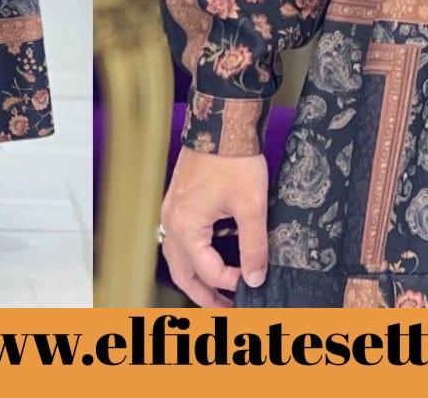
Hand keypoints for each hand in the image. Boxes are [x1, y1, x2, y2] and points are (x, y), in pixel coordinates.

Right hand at [159, 146, 269, 307]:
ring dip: (195, 275)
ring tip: (217, 288)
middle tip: (224, 308)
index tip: (252, 281)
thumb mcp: (252, 206)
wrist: (223, 119)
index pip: (207, 272)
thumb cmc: (235, 159)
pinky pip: (179, 237)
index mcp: (186, 227)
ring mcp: (171, 208)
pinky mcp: (178, 198)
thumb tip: (256, 278)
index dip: (231, 283)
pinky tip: (211, 252)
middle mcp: (171, 220)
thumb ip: (253, 246)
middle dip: (202, 294)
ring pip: (177, 256)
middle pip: (181, 272)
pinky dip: (192, 253)